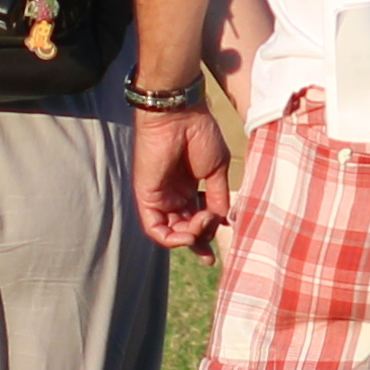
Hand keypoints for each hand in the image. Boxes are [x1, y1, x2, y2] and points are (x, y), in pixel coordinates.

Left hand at [128, 99, 229, 253]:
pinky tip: (187, 234)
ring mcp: (160, 196)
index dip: (205, 237)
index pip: (195, 221)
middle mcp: (174, 195)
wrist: (180, 115)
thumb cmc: (200, 134)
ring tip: (201, 224)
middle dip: (199, 239)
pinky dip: (171, 239)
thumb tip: (222, 221)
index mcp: (190, 188)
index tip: (213, 254)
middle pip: (184, 230)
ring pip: (171, 233)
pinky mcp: (147, 196)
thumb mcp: (217, 170)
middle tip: (211, 228)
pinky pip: (154, 228)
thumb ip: (217, 198)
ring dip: (189, 236)